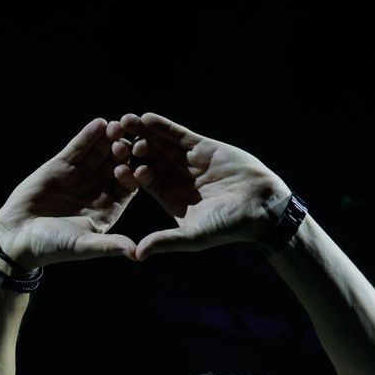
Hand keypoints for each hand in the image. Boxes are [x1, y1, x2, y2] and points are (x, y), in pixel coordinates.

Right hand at [0, 118, 142, 267]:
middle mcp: (99, 188)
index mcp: (110, 207)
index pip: (129, 186)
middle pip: (118, 165)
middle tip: (133, 141)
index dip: (136, 176)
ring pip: (100, 152)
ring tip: (117, 126)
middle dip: (125, 153)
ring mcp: (81, 174)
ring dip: (109, 139)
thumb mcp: (83, 245)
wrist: (17, 236)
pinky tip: (98, 124)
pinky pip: (78, 147)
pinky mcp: (62, 164)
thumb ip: (108, 246)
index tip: (143, 167)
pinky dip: (88, 136)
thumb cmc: (52, 246)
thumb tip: (136, 254)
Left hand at [116, 113, 288, 259]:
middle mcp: (174, 177)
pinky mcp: (199, 146)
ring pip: (158, 143)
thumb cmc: (228, 225)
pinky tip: (146, 118)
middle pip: (145, 159)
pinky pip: (176, 134)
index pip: (142, 182)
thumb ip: (165, 241)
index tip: (115, 167)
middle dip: (130, 150)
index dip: (128, 174)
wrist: (260, 205)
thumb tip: (137, 255)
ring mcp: (186, 160)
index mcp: (168, 197)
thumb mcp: (193, 236)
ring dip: (141, 133)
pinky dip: (162, 126)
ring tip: (125, 121)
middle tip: (113, 140)